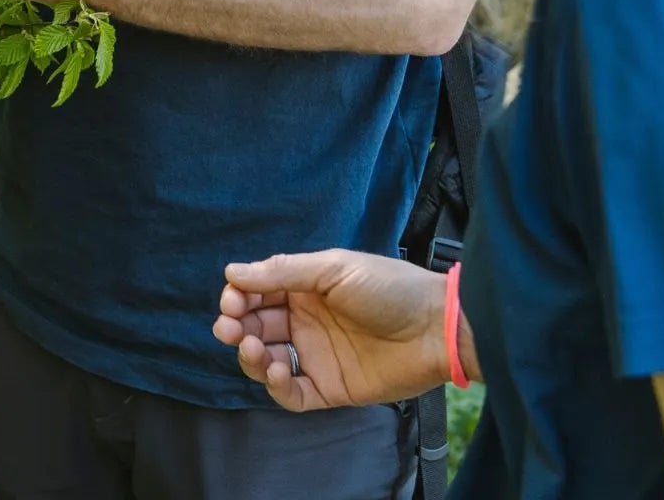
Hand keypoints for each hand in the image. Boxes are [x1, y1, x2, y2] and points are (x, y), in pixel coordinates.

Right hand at [213, 249, 452, 411]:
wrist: (435, 327)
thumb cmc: (389, 288)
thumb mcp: (334, 269)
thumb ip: (283, 272)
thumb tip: (232, 272)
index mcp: (305, 289)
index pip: (258, 293)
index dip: (238, 297)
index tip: (231, 300)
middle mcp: (306, 322)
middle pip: (256, 327)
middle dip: (235, 327)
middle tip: (228, 328)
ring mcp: (317, 357)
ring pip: (267, 361)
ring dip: (251, 356)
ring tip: (252, 349)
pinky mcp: (330, 388)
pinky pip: (294, 394)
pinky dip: (278, 387)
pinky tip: (277, 372)